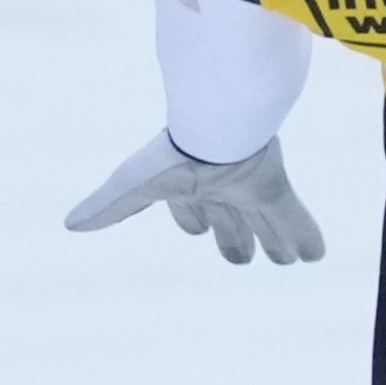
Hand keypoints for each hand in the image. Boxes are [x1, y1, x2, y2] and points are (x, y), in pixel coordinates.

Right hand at [63, 130, 325, 265]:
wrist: (215, 125)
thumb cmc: (171, 155)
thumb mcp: (133, 185)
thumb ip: (107, 206)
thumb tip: (69, 224)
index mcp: (187, 188)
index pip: (190, 212)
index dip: (194, 221)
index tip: (198, 229)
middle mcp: (221, 189)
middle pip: (230, 219)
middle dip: (236, 237)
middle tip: (243, 257)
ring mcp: (250, 188)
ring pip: (265, 222)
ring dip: (276, 240)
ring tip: (288, 259)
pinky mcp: (277, 188)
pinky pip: (296, 219)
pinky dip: (306, 237)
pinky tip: (316, 256)